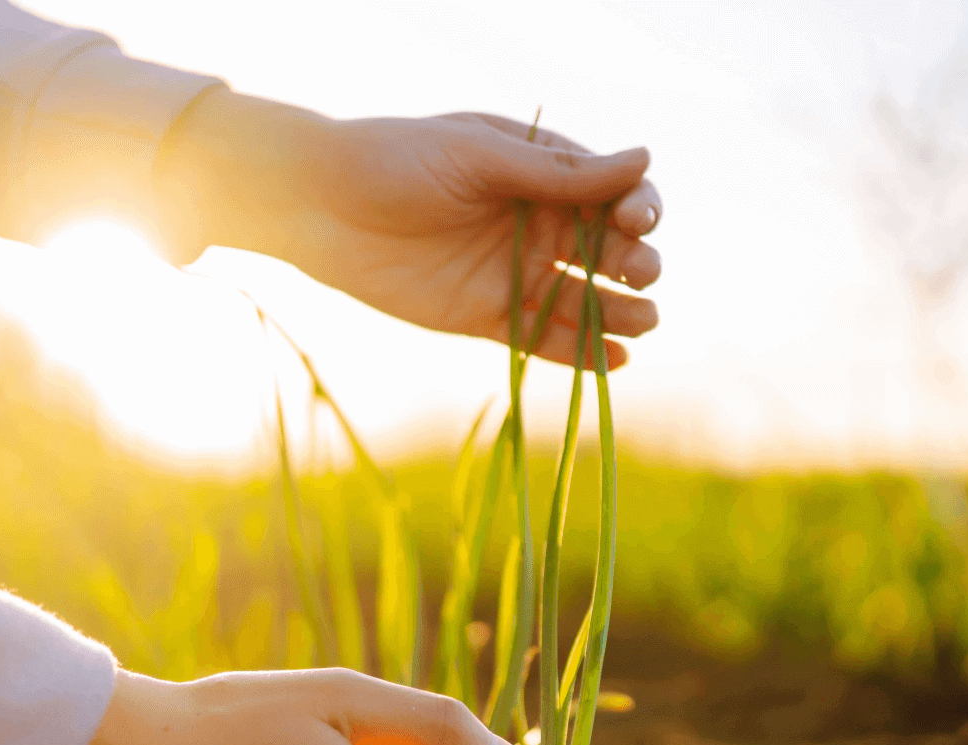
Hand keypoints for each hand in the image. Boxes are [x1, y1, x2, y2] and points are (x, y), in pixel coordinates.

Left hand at [156, 91, 661, 367]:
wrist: (322, 207)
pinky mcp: (489, 317)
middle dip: (637, 263)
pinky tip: (615, 362)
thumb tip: (645, 159)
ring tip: (644, 322)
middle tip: (642, 276)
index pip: (616, 192)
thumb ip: (558, 173)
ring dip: (623, 314)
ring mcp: (518, 273)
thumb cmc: (398, 162)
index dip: (638, 208)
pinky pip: (546, 341)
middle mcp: (541, 224)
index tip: (638, 221)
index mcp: (544, 173)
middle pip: (611, 251)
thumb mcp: (480, 158)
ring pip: (588, 300)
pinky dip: (583, 354)